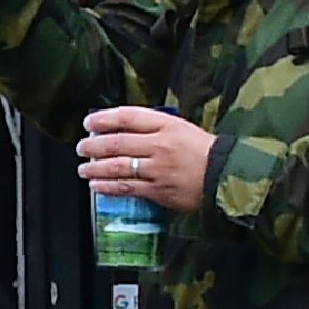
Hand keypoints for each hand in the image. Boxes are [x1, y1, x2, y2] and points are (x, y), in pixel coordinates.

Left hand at [78, 105, 212, 215]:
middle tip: (81, 147)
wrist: (228, 176)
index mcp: (167, 126)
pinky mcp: (159, 191)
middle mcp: (160, 146)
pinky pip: (127, 188)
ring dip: (95, 168)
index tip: (89, 122)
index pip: (128, 117)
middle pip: (117, 143)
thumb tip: (121, 129)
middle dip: (93, 145)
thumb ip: (153, 127)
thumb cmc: (204, 151)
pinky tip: (96, 186)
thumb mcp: (181, 129)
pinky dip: (108, 187)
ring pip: (117, 167)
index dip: (104, 119)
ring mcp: (158, 169)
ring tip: (83, 169)